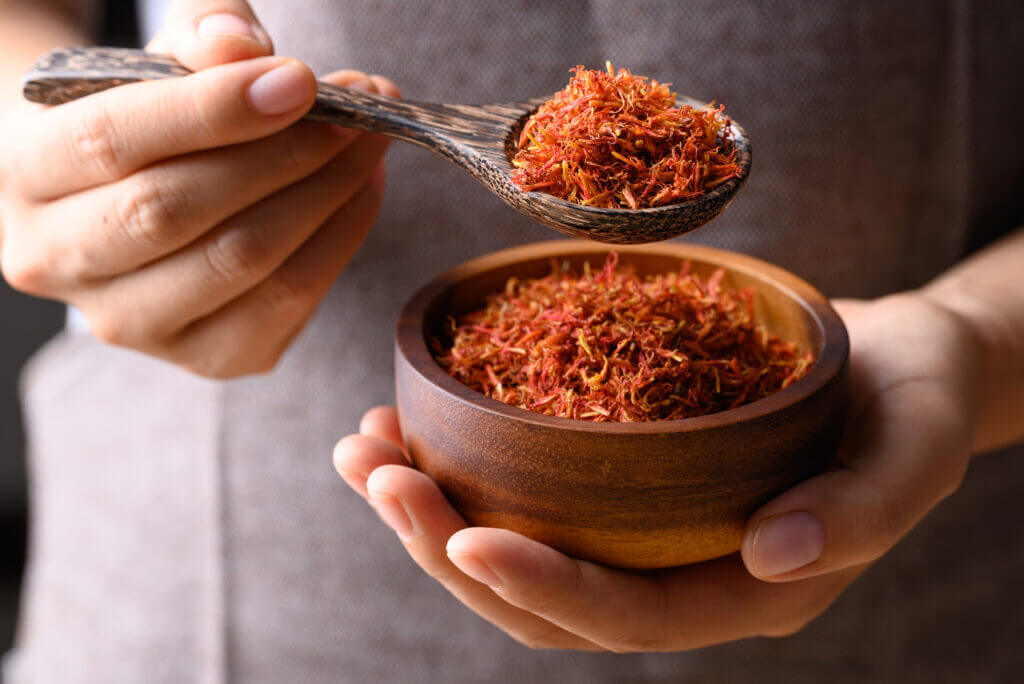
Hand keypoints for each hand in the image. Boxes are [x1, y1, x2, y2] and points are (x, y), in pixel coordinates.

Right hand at [0, 0, 397, 377]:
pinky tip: (362, 189)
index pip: (112, 141)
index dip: (213, 110)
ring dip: (326, 193)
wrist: (140, 202)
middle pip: (177, 210)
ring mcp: (131, 322)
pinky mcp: (206, 355)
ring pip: (241, 259)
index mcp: (26, 176)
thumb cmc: (152, 122)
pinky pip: (289, 300)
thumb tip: (243, 49)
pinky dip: (341, 238)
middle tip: (356, 113)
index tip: (300, 81)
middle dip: (285, 154)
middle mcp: (59, 263)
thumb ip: (200, 35)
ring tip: (371, 142)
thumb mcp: (162, 60)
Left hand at [333, 292, 979, 650]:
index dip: (545, 587)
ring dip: (427, 507)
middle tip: (378, 474)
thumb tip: (774, 556)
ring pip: (515, 544)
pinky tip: (403, 421)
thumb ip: (862, 510)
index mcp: (743, 587)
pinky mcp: (617, 478)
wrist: (897, 363)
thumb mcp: (917, 445)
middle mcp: (676, 571)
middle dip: (446, 545)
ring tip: (362, 449)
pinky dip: (457, 460)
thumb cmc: (916, 401)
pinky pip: (526, 489)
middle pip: (543, 595)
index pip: (627, 614)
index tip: (466, 540)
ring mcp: (640, 529)